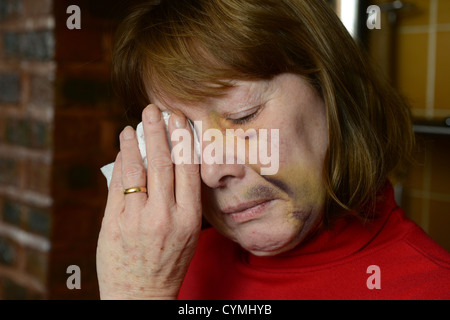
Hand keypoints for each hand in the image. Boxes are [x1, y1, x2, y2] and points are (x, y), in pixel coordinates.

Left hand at [96, 104, 201, 299]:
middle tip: (154, 109)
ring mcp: (137, 219)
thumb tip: (171, 162)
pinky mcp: (114, 224)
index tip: (178, 119)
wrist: (142, 295)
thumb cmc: (170, 262)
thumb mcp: (188, 234)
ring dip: (135, 143)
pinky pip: (117, 186)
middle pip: (162, 163)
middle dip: (158, 131)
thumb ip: (182, 200)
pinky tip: (122, 150)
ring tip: (133, 125)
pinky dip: (120, 164)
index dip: (182, 140)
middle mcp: (165, 216)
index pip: (187, 169)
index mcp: (189, 218)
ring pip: (136, 170)